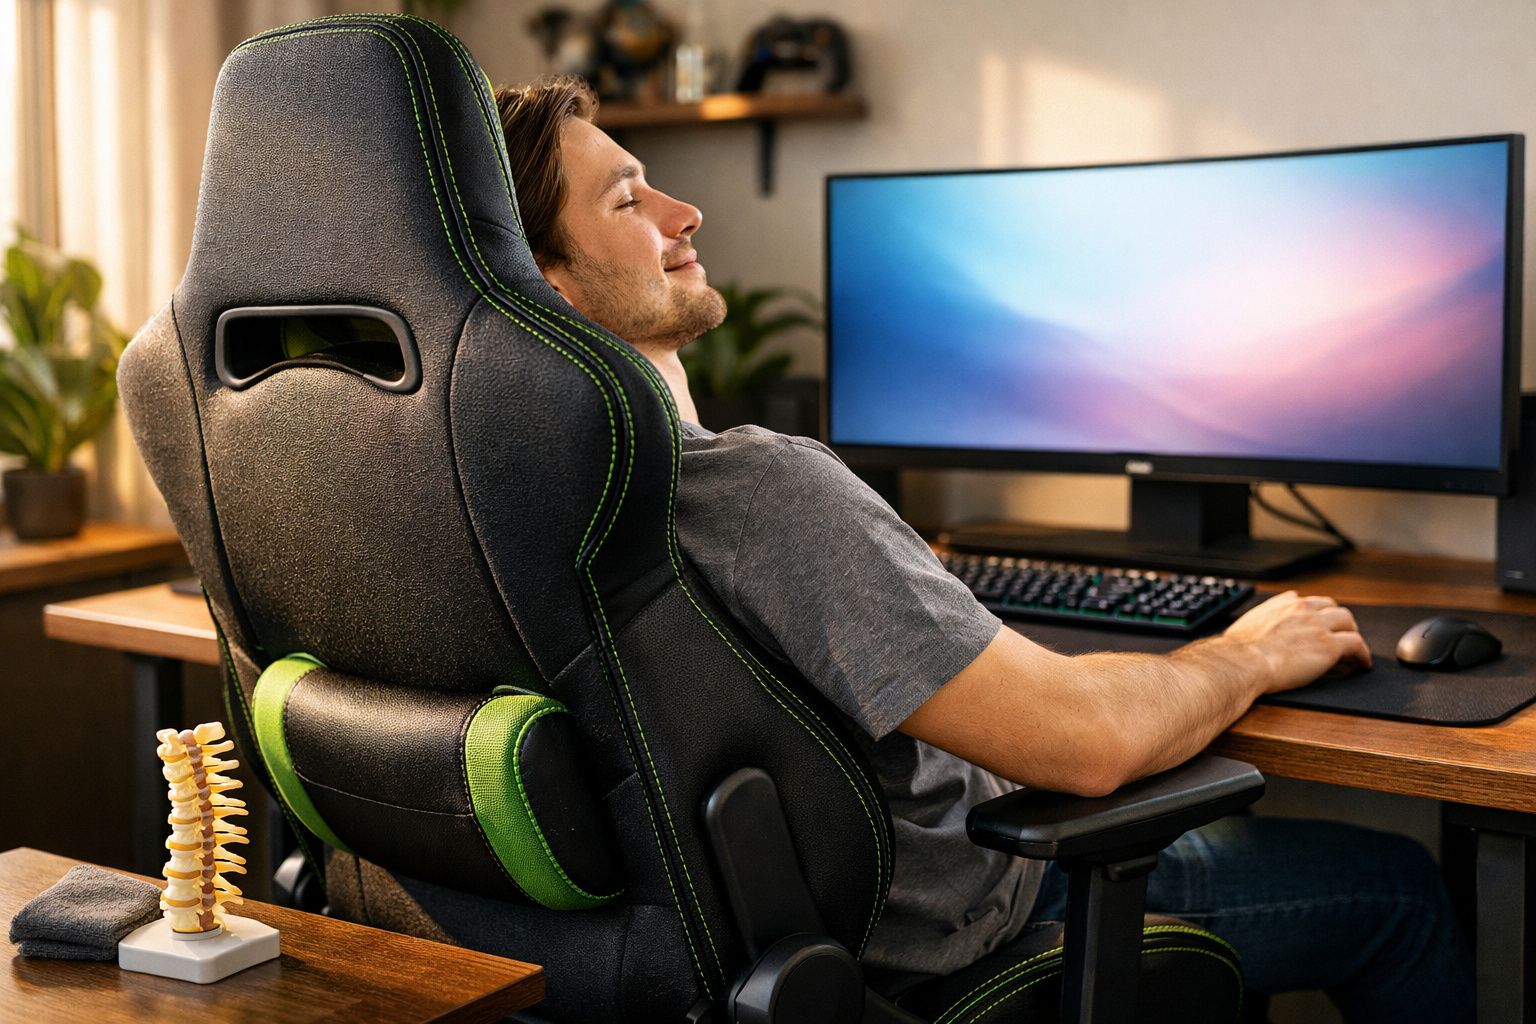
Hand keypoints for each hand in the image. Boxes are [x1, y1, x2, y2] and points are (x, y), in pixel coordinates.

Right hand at [1221, 591, 1371, 693]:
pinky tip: (1362, 663)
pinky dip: (1363, 654)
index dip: (1321, 615)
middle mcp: (1304, 610)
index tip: (1323, 625)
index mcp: (1285, 604)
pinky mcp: (1329, 646)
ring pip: (1349, 623)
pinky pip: (1356, 644)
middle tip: (1342, 638)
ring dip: (1353, 635)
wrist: (1241, 662)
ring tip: (1354, 651)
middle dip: (1340, 623)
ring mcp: (1318, 626)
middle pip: (1335, 609)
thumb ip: (1265, 613)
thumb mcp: (1249, 622)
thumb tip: (1269, 613)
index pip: (1312, 602)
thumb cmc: (1239, 650)